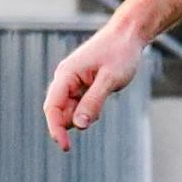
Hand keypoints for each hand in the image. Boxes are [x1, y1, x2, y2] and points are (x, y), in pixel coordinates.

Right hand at [43, 19, 153, 147]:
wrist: (129, 34)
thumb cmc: (120, 53)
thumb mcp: (110, 79)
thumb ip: (93, 101)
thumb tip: (79, 125)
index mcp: (66, 74)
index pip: (52, 107)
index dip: (55, 129)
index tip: (65, 146)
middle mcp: (65, 79)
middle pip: (60, 112)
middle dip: (74, 121)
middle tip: (97, 112)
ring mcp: (73, 82)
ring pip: (72, 110)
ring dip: (85, 114)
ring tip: (106, 92)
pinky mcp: (83, 86)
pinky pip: (81, 105)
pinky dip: (90, 109)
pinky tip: (105, 94)